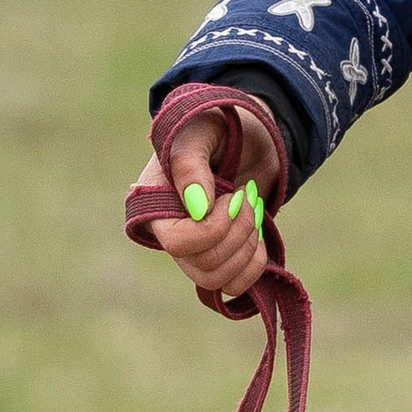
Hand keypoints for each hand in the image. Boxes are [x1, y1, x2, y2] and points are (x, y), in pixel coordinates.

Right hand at [137, 97, 282, 304]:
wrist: (249, 134)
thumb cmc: (216, 125)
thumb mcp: (199, 130)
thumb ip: (190, 163)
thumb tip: (197, 209)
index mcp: (155, 204)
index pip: (178, 243)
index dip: (213, 229)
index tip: (232, 195)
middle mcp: (170, 232)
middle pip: (203, 266)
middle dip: (238, 233)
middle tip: (247, 197)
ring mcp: (194, 250)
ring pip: (217, 280)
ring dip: (247, 248)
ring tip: (251, 213)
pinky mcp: (220, 259)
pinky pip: (235, 286)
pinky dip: (255, 264)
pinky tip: (256, 234)